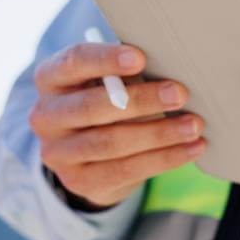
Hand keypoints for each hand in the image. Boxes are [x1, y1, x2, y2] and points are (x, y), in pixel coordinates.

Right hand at [29, 42, 204, 208]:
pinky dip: (165, 158)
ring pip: (110, 143)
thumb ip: (128, 74)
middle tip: (180, 94)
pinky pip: (125, 170)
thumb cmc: (109, 101)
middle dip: (141, 100)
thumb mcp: (111, 82)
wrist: (89, 155)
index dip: (105, 60)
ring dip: (159, 133)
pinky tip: (193, 148)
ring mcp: (57, 153)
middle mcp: (45, 116)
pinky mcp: (79, 181)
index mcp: (51, 79)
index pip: (73, 62)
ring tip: (194, 125)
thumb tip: (169, 72)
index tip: (140, 58)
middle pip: (92, 107)